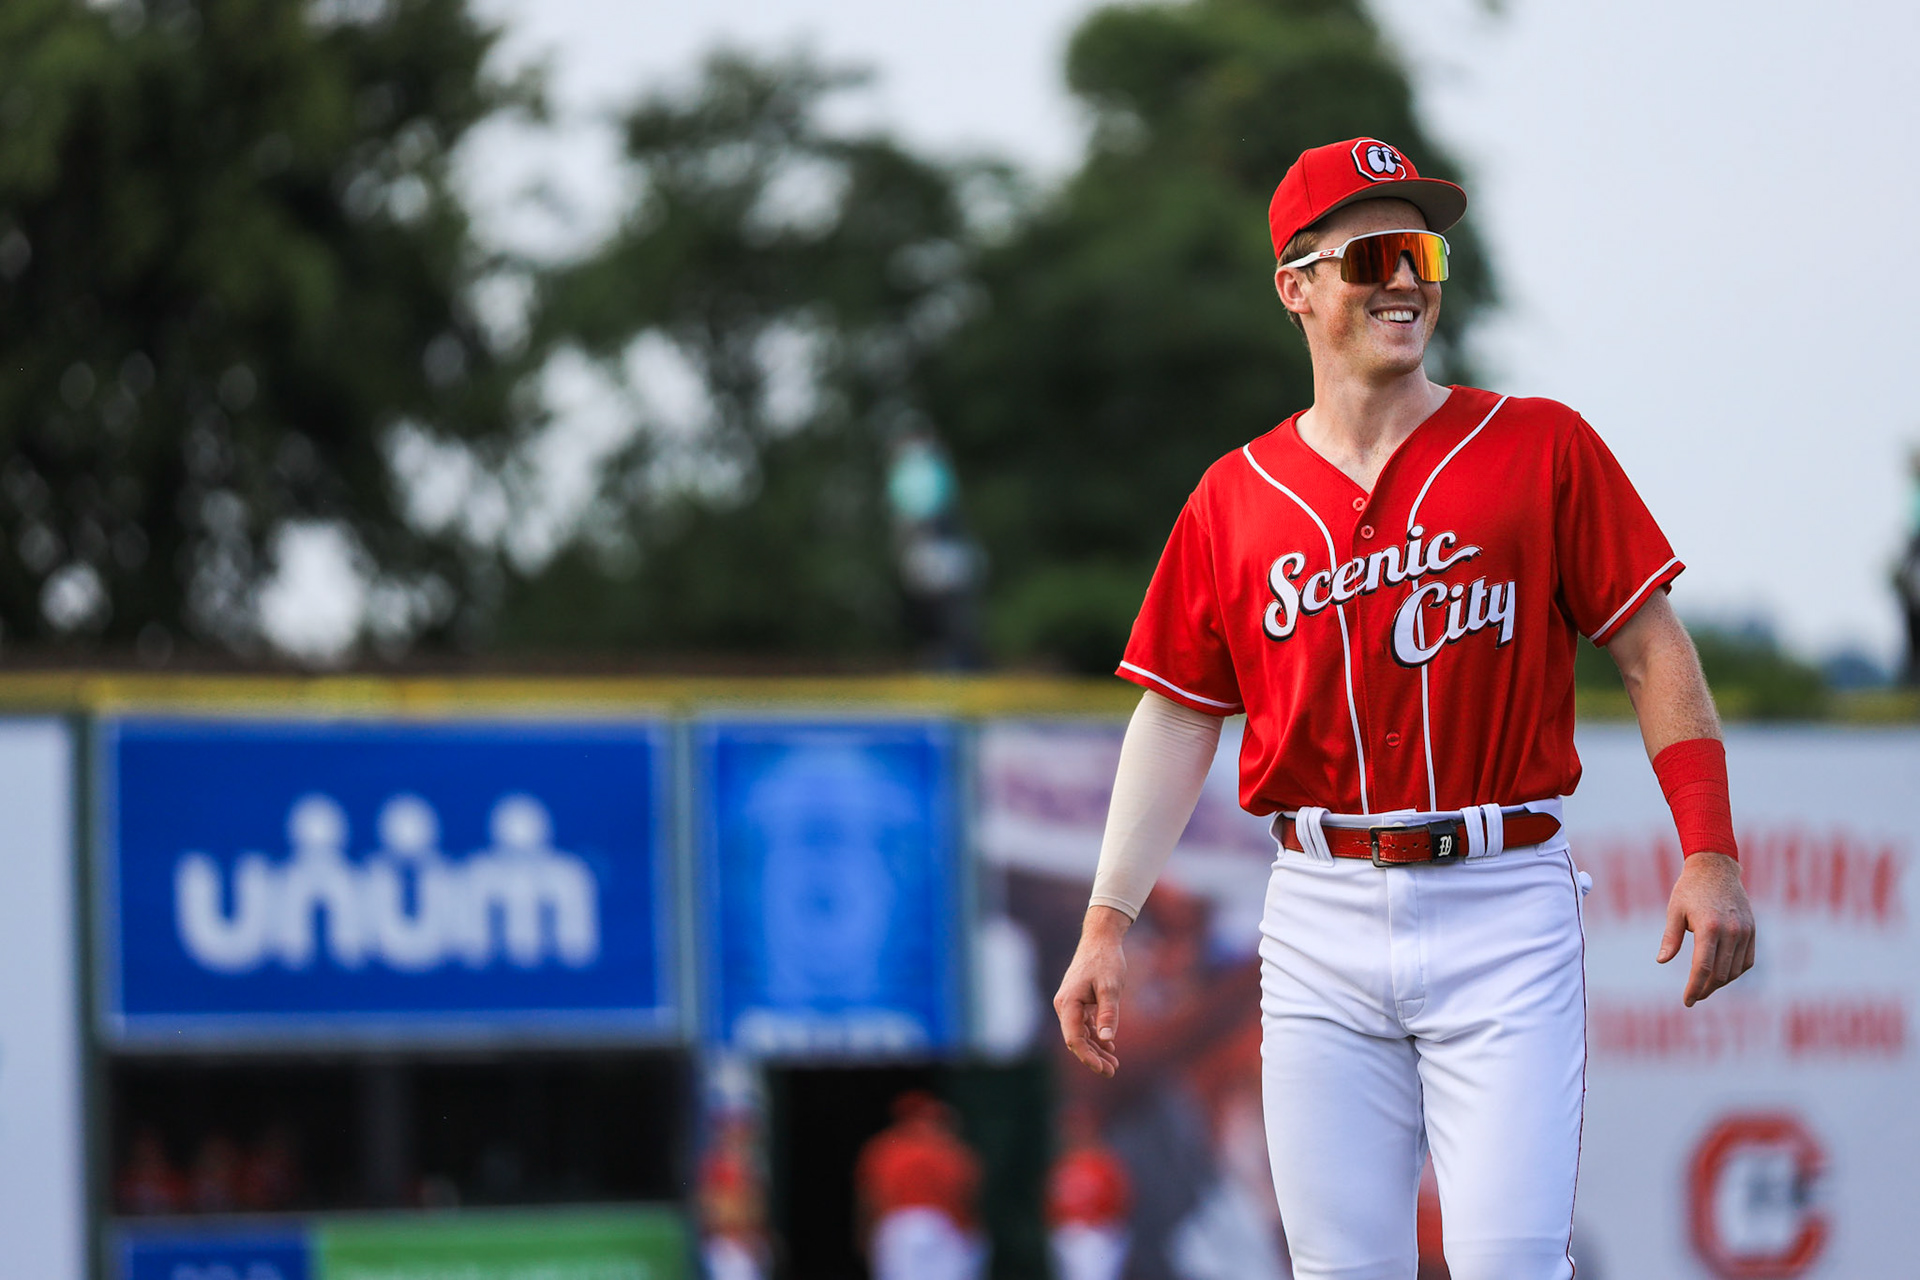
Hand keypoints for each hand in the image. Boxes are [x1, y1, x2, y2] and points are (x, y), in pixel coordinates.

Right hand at [1052, 906, 1130, 1076]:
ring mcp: (1071, 1004)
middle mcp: (1065, 1006)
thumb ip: (1108, 1013)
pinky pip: (1084, 1025)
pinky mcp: (1079, 1001)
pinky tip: (1109, 1046)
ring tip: (1114, 1063)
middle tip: (1113, 1071)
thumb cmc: (1106, 961)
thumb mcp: (1111, 987)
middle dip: (1093, 1057)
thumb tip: (1107, 1039)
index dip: (1088, 1057)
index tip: (1104, 1069)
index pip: (1074, 1039)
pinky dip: (1096, 1036)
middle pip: (1076, 1040)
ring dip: (1096, 1049)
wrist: (1101, 938)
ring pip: (1081, 1034)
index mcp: (1068, 1003)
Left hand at [1657, 851, 1755, 1005]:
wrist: (1716, 868)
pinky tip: (1722, 976)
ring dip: (1720, 983)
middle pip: (1720, 973)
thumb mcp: (1674, 910)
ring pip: (1735, 970)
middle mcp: (1730, 932)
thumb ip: (1670, 938)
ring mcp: (1744, 932)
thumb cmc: (1689, 889)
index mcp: (1709, 927)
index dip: (1694, 988)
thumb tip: (1661, 961)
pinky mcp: (1752, 931)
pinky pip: (1747, 961)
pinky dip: (1736, 972)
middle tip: (1693, 997)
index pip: (1702, 968)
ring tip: (1705, 987)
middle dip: (1706, 989)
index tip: (1687, 1001)